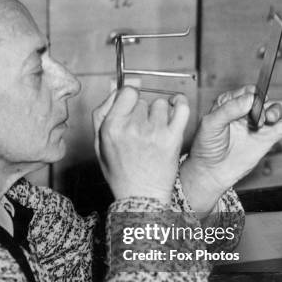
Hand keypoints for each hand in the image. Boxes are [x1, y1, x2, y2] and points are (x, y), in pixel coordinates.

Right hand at [92, 87, 189, 203]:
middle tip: (141, 131)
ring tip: (155, 131)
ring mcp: (154, 132)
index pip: (126, 92)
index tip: (132, 105)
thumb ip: (103, 112)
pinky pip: (181, 107)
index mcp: (112, 127)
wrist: (141, 197)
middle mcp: (132, 127)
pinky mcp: (173, 138)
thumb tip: (114, 84)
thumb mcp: (100, 143)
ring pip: (161, 104)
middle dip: (142, 112)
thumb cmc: (120, 172)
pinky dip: (180, 104)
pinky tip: (177, 107)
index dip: (129, 97)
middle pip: (143, 101)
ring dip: (159, 114)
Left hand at [180, 85, 281, 213]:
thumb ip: (229, 109)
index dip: (251, 95)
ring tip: (267, 121)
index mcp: (231, 103)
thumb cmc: (206, 147)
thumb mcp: (211, 124)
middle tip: (257, 117)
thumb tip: (251, 99)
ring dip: (275, 111)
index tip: (248, 105)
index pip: (248, 91)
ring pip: (277, 109)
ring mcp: (260, 124)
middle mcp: (247, 111)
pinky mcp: (269, 137)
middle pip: (266, 98)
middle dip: (265, 104)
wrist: (212, 171)